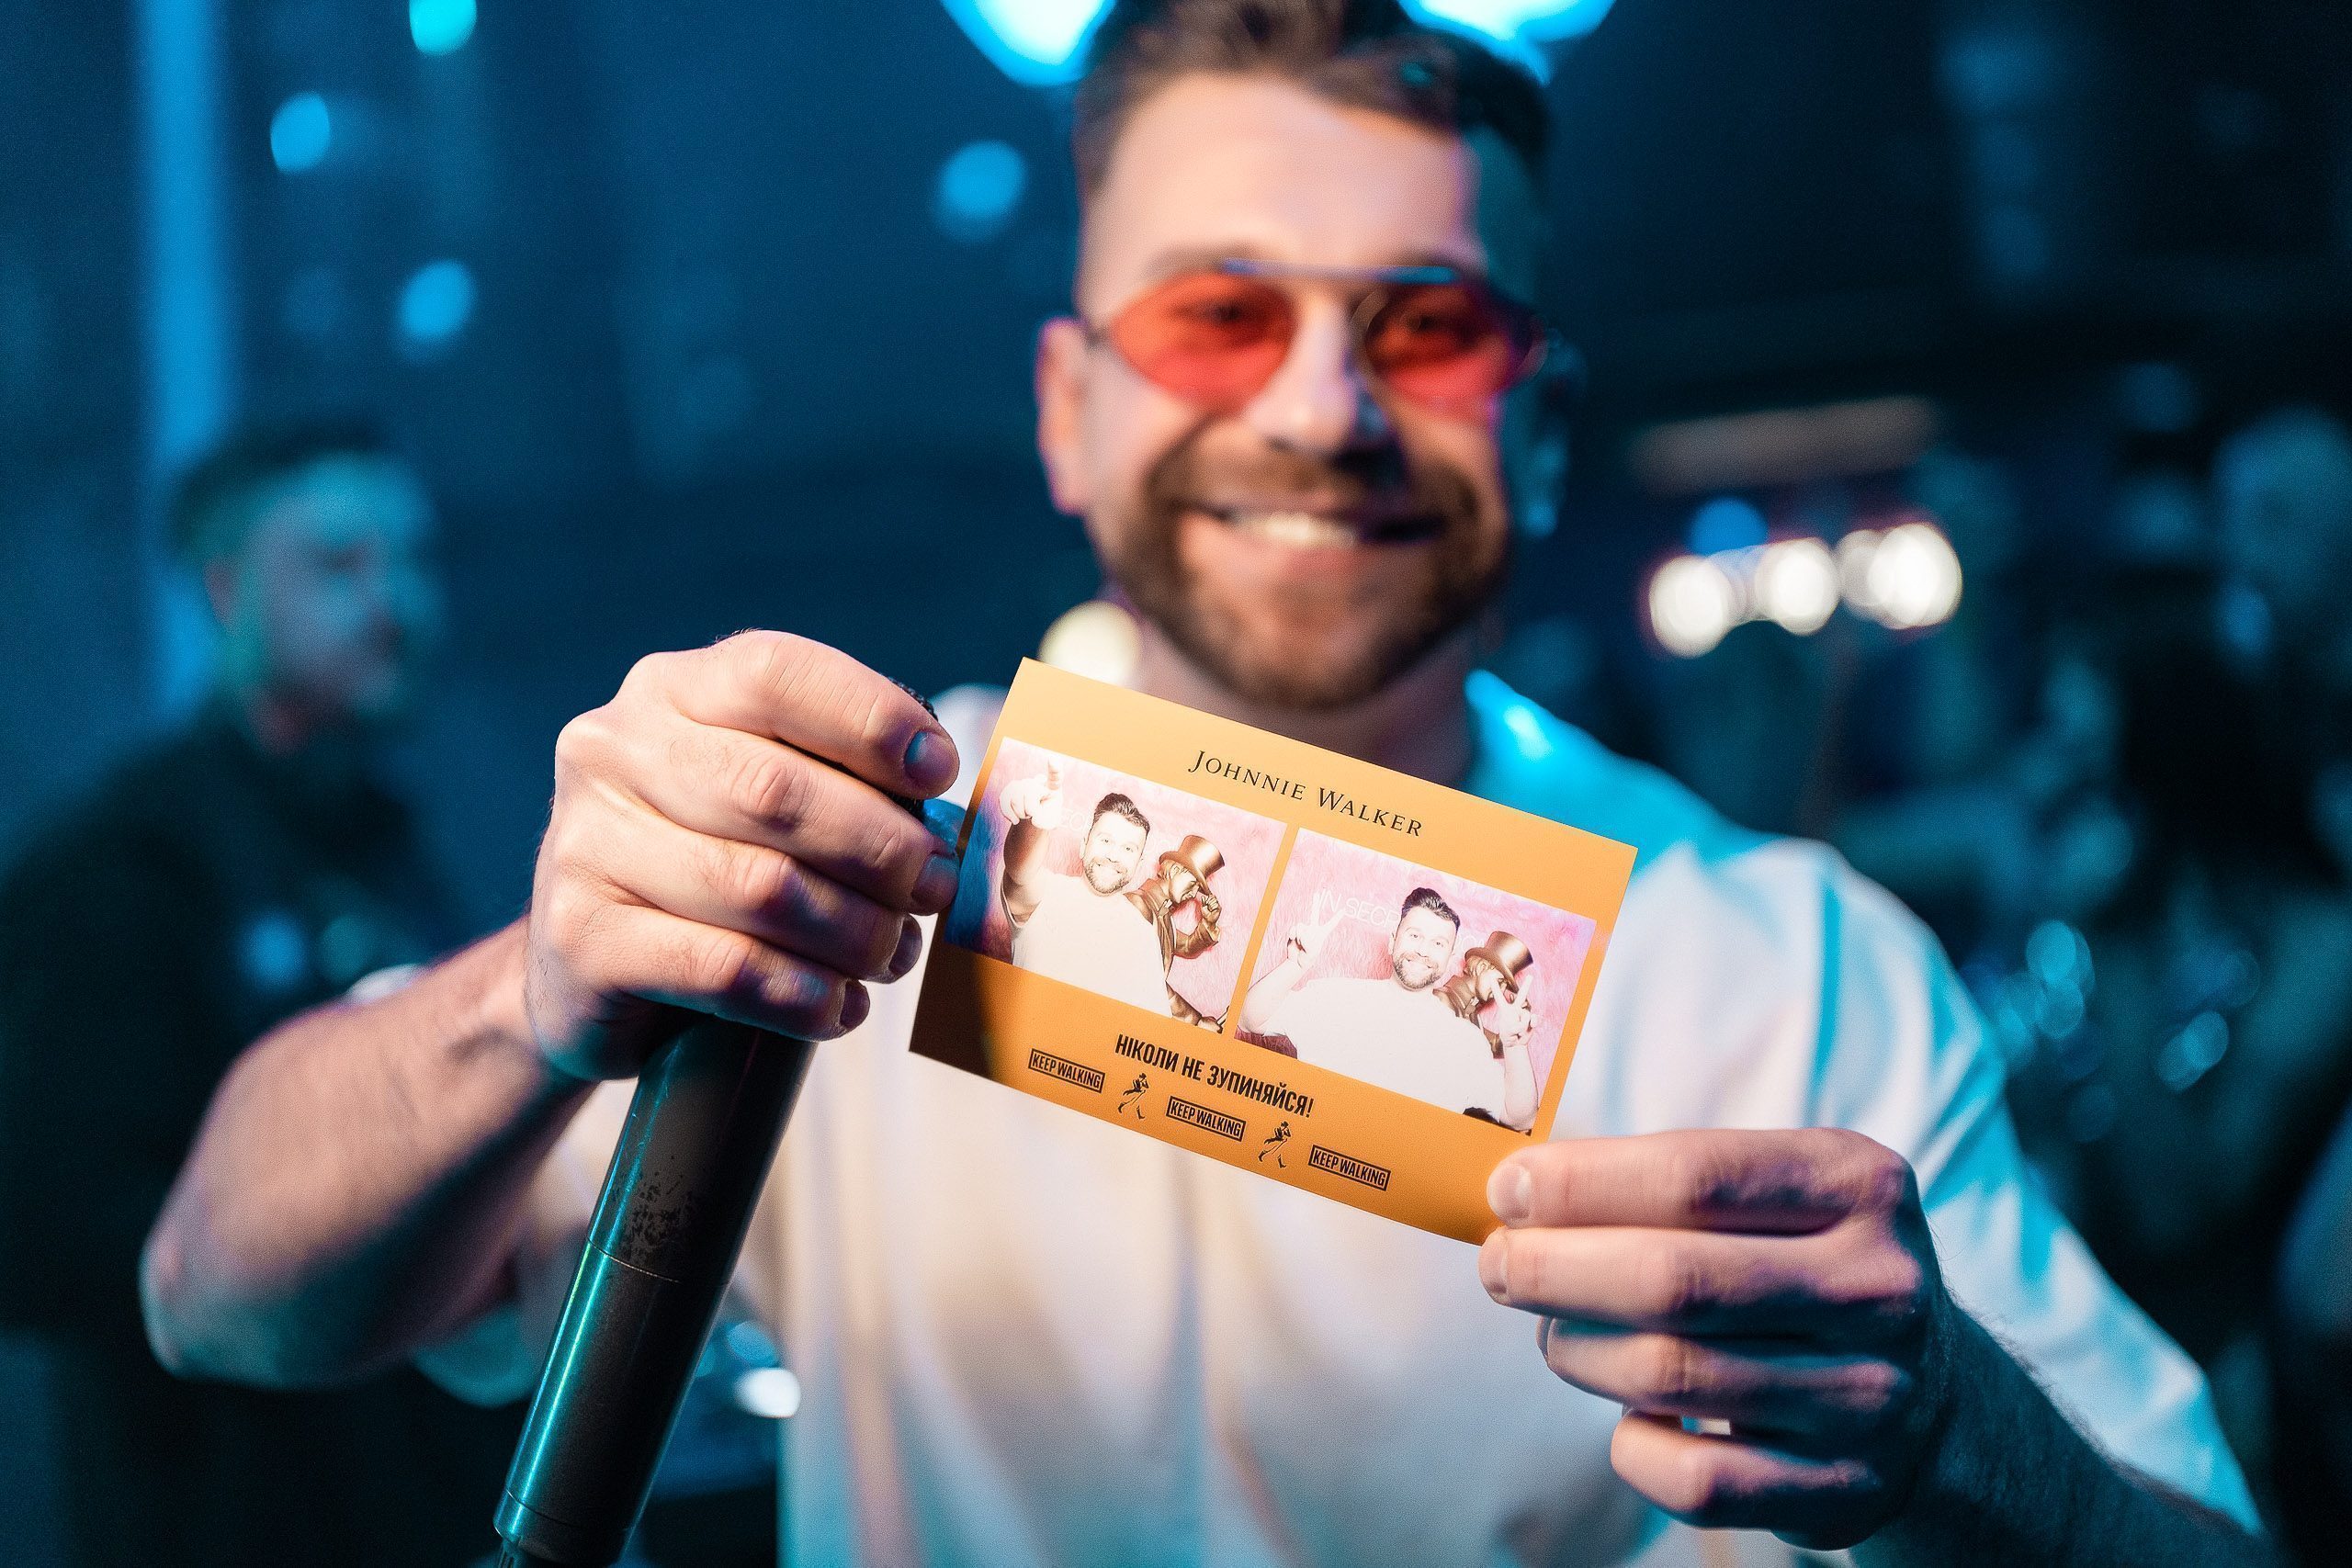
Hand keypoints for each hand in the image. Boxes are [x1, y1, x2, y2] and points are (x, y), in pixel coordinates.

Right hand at [523, 630, 961, 1080]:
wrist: (589, 975)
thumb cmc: (713, 871)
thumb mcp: (765, 803)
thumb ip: (844, 786)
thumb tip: (950, 824)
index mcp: (672, 692)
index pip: (777, 674)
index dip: (872, 720)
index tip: (940, 775)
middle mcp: (614, 750)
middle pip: (776, 790)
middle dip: (881, 848)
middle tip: (934, 889)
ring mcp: (585, 843)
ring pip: (758, 887)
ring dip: (854, 931)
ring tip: (893, 955)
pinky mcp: (581, 937)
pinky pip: (724, 968)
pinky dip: (802, 994)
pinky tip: (837, 1007)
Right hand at [1000, 759, 1065, 831]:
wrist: (1033, 817)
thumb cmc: (1046, 817)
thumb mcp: (1051, 822)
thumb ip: (1047, 822)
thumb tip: (1035, 820)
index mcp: (1053, 787)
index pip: (1055, 776)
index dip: (1054, 768)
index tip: (1052, 759)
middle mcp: (1038, 781)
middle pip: (1030, 791)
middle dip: (1030, 809)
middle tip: (1034, 816)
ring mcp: (1023, 783)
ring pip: (1016, 796)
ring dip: (1020, 812)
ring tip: (1027, 815)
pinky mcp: (1011, 788)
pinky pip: (1004, 798)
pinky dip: (1008, 812)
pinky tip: (1014, 820)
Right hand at [1286, 891, 1342, 965]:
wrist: (1296, 961)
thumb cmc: (1307, 958)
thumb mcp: (1311, 952)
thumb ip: (1308, 941)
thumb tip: (1303, 933)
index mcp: (1321, 934)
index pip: (1331, 924)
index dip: (1337, 917)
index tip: (1343, 910)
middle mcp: (1312, 929)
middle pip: (1314, 913)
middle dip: (1315, 904)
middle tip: (1316, 894)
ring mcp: (1303, 929)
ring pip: (1301, 927)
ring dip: (1300, 937)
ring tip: (1301, 945)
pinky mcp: (1294, 931)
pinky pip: (1293, 928)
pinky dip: (1293, 935)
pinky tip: (1293, 940)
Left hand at [1478, 1129, 1958, 1549]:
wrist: (1930, 1393)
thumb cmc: (1800, 1266)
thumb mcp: (1775, 1193)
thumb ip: (1662, 1181)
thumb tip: (1515, 1193)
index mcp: (1859, 1185)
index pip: (1693, 1175)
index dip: (1579, 1183)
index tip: (1506, 1190)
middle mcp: (1879, 1288)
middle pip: (1671, 1279)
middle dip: (1552, 1270)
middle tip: (1499, 1266)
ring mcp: (1872, 1396)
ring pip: (1668, 1376)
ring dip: (1576, 1350)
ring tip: (1557, 1332)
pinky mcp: (1845, 1488)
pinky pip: (1695, 1480)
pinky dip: (1633, 1446)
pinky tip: (1631, 1416)